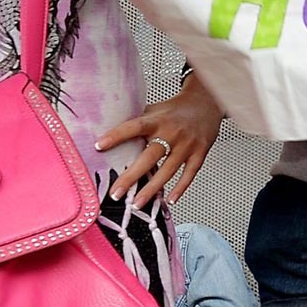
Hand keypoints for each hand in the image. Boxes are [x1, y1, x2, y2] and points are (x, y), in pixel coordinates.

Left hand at [96, 74, 221, 207]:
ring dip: (152, 189)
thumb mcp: (154, 110)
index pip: (134, 126)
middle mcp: (172, 132)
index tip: (99, 146)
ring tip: (137, 204)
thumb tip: (106, 132)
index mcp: (157, 120)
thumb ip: (136, 122)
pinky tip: (170, 200)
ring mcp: (187, 144)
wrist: (207, 101)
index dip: (117, 135)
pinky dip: (181, 188)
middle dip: (132, 176)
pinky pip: (190, 173)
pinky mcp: (200, 152)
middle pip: (150, 156)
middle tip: (116, 193)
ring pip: (169, 170)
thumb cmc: (175, 109)